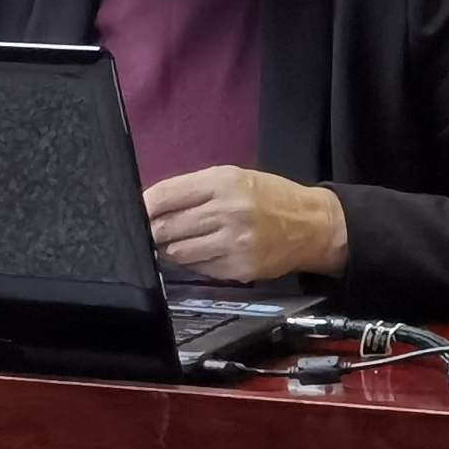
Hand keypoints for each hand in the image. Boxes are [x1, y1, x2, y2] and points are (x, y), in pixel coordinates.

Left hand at [145, 165, 348, 281]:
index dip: (143, 207)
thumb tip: (149, 205)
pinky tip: (203, 252)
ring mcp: (232, 244)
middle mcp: (226, 212)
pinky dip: (193, 262)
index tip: (135, 213)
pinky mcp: (238, 270)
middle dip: (153, 231)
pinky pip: (198, 268)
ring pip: (177, 252)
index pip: (164, 196)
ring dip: (171, 249)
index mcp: (221, 183)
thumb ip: (192, 190)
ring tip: (179, 241)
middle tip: (153, 232)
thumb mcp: (232, 177)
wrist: (313, 225)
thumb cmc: (268, 197)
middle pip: (165, 228)